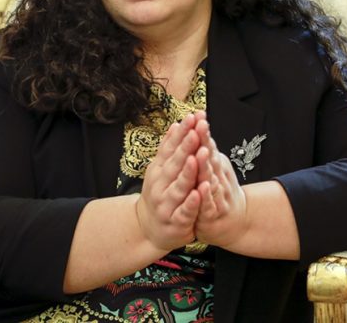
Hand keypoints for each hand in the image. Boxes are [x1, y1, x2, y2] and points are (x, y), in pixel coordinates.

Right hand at [136, 113, 201, 250]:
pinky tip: (198, 193)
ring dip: (188, 172)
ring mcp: (167, 203)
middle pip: (175, 164)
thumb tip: (176, 124)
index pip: (170, 147)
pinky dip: (191, 202)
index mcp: (159, 170)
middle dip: (186, 147)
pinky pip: (185, 211)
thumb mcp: (161, 170)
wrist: (148, 229)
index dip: (181, 133)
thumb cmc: (160, 194)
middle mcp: (160, 184)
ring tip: (197, 157)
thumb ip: (169, 149)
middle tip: (196, 130)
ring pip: (179, 186)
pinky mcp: (176, 221)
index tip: (192, 117)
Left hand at [193, 127, 247, 246]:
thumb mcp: (215, 166)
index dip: (203, 131)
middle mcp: (218, 177)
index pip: (208, 145)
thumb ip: (208, 148)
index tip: (199, 116)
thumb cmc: (221, 191)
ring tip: (200, 153)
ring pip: (210, 179)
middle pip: (210, 157)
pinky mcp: (212, 213)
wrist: (236, 222)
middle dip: (204, 142)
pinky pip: (208, 204)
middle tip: (199, 126)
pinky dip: (205, 196)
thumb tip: (200, 124)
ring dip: (206, 166)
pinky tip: (203, 187)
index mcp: (215, 165)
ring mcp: (217, 195)